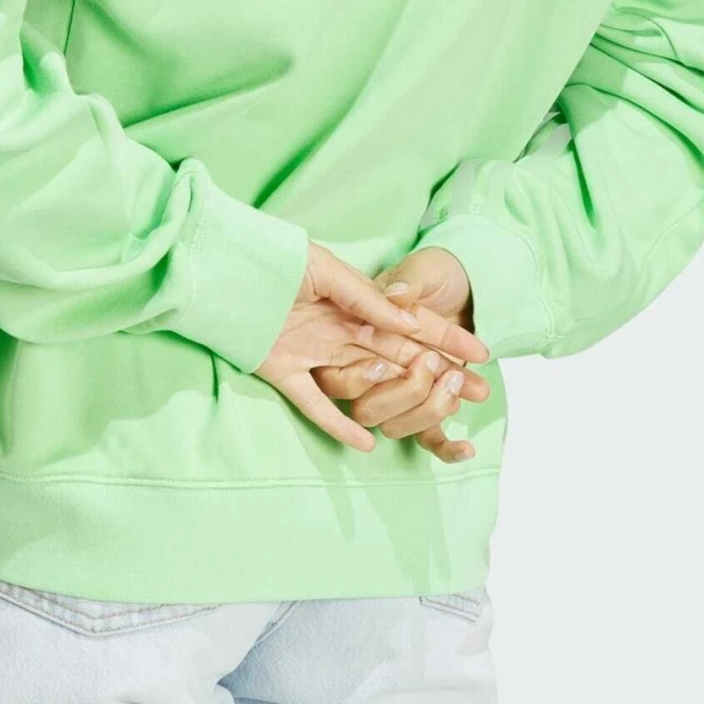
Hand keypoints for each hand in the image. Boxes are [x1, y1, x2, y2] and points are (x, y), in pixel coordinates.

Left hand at [255, 240, 489, 452]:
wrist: (222, 270)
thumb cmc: (274, 259)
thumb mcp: (326, 269)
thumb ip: (365, 297)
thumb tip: (407, 318)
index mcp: (353, 304)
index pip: (409, 325)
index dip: (445, 340)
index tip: (480, 355)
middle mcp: (339, 332)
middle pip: (398, 358)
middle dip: (440, 375)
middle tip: (477, 392)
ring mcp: (314, 355)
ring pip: (366, 382)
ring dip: (399, 397)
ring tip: (431, 411)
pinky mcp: (284, 374)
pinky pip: (316, 406)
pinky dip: (339, 426)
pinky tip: (367, 444)